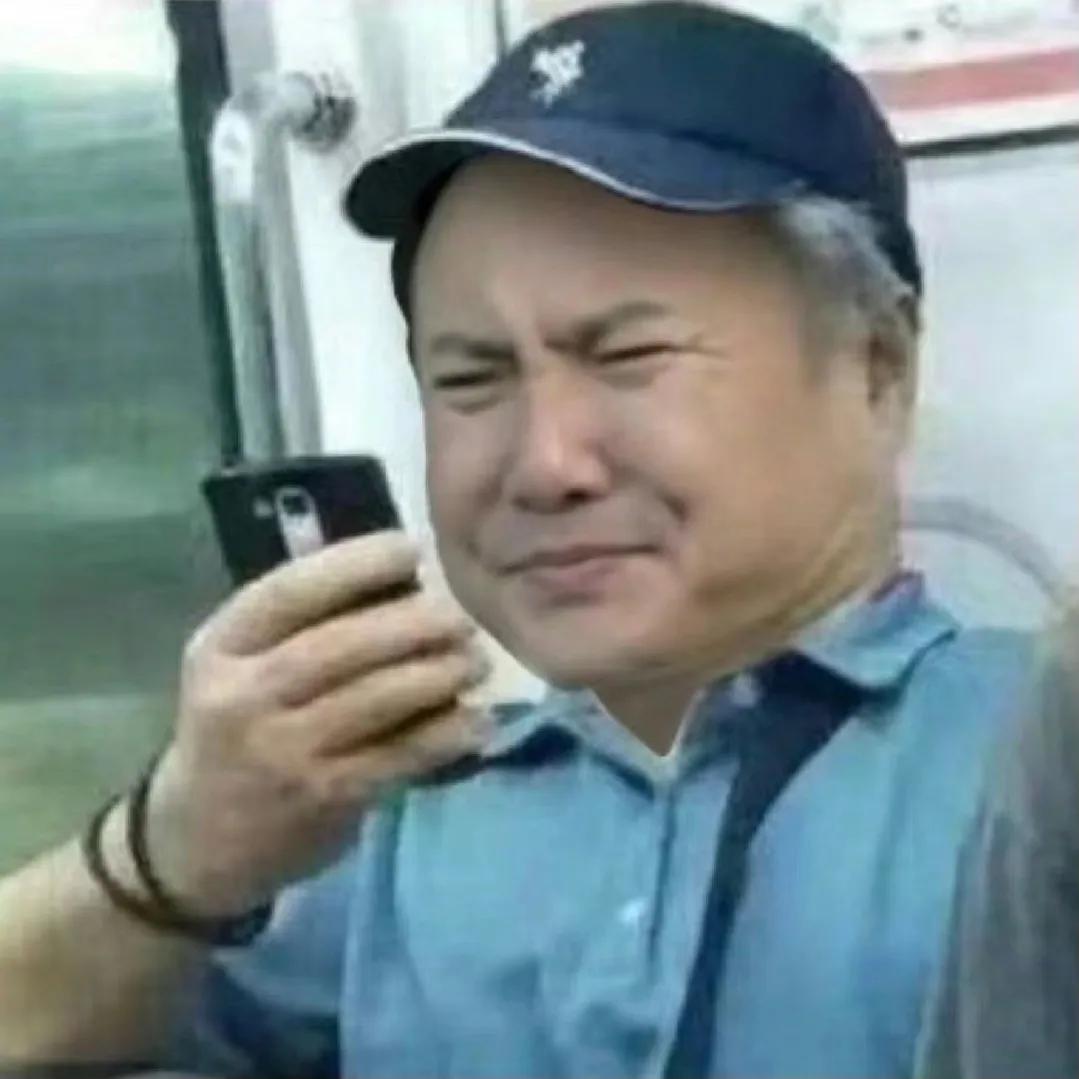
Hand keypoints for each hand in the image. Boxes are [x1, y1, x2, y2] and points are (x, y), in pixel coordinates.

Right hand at [145, 531, 488, 916]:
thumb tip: (395, 563)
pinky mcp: (322, 799)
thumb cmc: (236, 729)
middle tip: (460, 616)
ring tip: (475, 661)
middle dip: (409, 625)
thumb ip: (301, 617)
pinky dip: (442, 736)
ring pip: (371, 701)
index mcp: (221, 648)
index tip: (411, 549)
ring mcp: (282, 752)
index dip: (354, 565)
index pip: (286, 593)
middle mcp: (243, 697)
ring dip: (435, 676)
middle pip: (337, 647)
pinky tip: (476, 721)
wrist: (198, 840)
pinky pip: (394, 758)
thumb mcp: (239, 665)